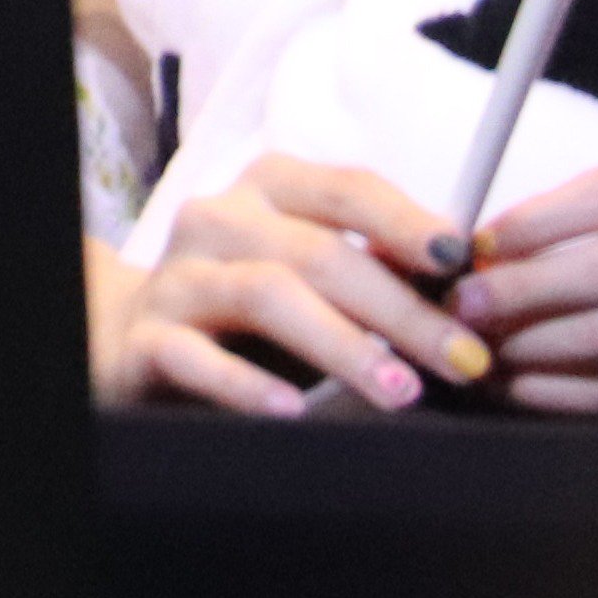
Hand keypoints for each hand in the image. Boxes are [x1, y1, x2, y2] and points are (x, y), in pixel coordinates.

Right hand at [83, 161, 493, 418]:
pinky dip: (247, 385)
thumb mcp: (314, 278)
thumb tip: (461, 277)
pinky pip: (196, 358)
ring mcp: (179, 278)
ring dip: (343, 345)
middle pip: (323, 253)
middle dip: (401, 310)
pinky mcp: (145, 341)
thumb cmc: (248, 311)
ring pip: (268, 295)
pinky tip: (291, 411)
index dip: (409, 223)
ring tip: (398, 390)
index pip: (350, 189)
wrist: (135, 343)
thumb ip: (375, 268)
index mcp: (270, 186)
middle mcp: (221, 218)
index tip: (462, 262)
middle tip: (461, 357)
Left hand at [453, 164, 597, 416]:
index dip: (528, 226)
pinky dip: (546, 387)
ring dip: (524, 341)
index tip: (478, 246)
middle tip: (463, 302)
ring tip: (477, 341)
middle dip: (518, 289)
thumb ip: (555, 218)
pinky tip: (510, 379)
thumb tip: (484, 249)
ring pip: (597, 335)